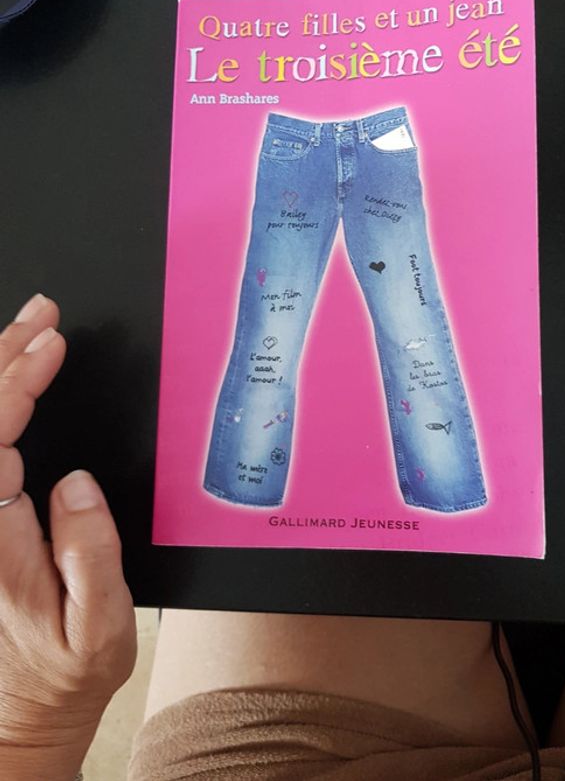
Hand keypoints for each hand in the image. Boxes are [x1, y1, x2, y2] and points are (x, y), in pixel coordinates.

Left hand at [0, 295, 136, 780]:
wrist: (30, 706)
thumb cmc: (68, 667)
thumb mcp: (99, 625)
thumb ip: (90, 553)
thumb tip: (77, 482)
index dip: (15, 382)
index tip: (50, 344)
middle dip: (3, 357)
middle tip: (41, 314)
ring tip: (29, 327)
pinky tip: (10, 377)